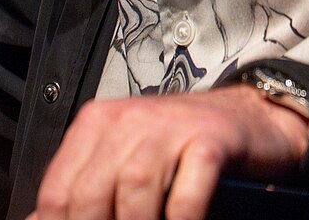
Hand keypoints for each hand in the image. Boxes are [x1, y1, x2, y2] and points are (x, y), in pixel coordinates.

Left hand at [28, 83, 308, 219]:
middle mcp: (129, 120)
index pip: (58, 192)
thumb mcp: (126, 158)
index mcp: (98, 124)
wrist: (250, 116)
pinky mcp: (210, 139)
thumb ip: (87, 187)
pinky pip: (186, 191)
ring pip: (134, 189)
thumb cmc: (183, 146)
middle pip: (91, 193)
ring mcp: (171, 128)